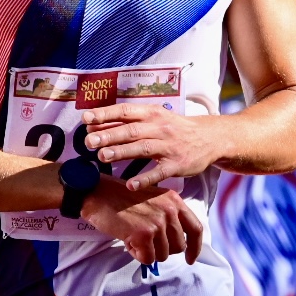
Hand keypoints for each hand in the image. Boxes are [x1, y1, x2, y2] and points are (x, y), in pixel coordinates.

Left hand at [80, 104, 223, 190]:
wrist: (209, 138)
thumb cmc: (174, 128)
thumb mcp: (154, 119)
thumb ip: (125, 123)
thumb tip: (93, 127)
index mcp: (152, 114)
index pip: (125, 111)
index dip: (105, 114)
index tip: (86, 118)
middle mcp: (160, 127)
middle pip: (131, 131)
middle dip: (109, 135)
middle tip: (88, 142)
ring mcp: (169, 146)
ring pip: (143, 148)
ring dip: (122, 152)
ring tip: (102, 157)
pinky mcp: (177, 164)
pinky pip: (159, 172)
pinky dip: (145, 179)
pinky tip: (130, 184)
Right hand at [81, 178, 203, 264]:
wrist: (97, 193)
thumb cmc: (121, 198)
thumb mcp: (154, 199)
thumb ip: (168, 216)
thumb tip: (177, 242)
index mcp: (174, 201)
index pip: (196, 229)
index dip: (195, 247)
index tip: (190, 259)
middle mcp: (169, 211)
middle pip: (179, 246)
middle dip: (163, 249)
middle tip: (146, 241)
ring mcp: (157, 223)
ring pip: (163, 255)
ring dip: (148, 251)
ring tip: (134, 236)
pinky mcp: (143, 234)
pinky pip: (148, 259)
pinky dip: (137, 255)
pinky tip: (128, 241)